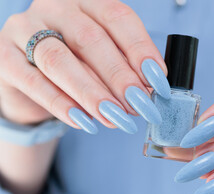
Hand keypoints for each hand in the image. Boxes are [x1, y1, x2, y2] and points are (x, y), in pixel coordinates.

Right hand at [0, 0, 169, 133]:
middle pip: (90, 39)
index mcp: (85, 2)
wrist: (31, 76)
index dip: (140, 49)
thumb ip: (124, 67)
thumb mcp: (103, 58)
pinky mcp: (5, 57)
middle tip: (140, 105)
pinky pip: (33, 82)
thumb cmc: (77, 63)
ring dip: (92, 93)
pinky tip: (85, 122)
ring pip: (59, 60)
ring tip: (115, 118)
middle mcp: (54, 8)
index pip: (117, 17)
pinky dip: (62, 104)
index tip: (158, 80)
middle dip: (119, 76)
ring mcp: (24, 29)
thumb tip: (150, 89)